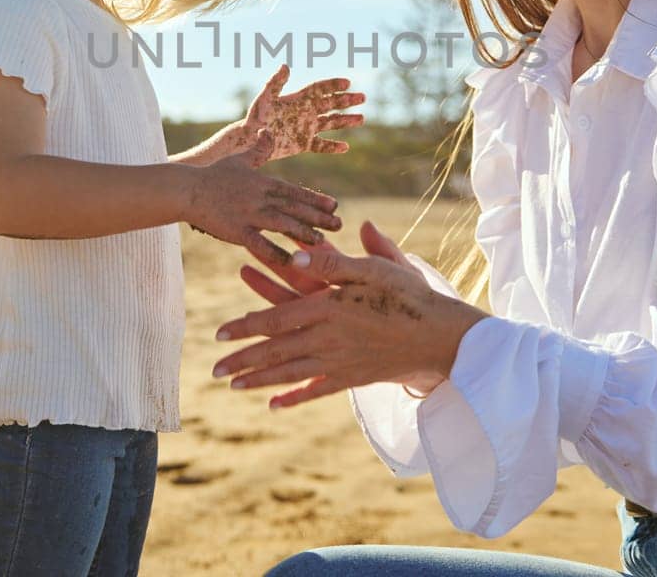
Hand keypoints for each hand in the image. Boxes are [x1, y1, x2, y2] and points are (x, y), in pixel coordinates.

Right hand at [185, 133, 342, 265]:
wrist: (187, 190)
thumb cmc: (213, 175)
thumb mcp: (238, 159)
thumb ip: (258, 149)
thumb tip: (268, 131)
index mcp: (263, 182)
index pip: (295, 191)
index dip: (316, 199)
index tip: (335, 205)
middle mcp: (260, 197)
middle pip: (294, 207)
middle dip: (318, 217)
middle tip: (339, 225)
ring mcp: (248, 214)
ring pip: (282, 223)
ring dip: (303, 233)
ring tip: (322, 242)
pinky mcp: (236, 231)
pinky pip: (259, 244)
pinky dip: (276, 253)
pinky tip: (292, 261)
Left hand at [213, 221, 486, 408]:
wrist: (441, 336)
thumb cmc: (408, 294)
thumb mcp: (373, 268)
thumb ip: (333, 261)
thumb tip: (295, 250)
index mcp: (329, 307)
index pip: (277, 318)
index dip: (247, 326)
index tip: (221, 334)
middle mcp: (329, 338)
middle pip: (277, 351)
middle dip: (243, 360)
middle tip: (215, 369)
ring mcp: (340, 361)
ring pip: (291, 373)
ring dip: (260, 380)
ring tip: (234, 384)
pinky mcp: (353, 377)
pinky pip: (317, 390)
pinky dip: (295, 397)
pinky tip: (275, 406)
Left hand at [242, 64, 364, 160]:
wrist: (250, 139)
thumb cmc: (255, 117)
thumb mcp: (265, 99)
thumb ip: (275, 83)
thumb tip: (285, 65)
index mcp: (298, 99)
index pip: (320, 89)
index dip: (333, 84)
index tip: (348, 82)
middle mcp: (305, 112)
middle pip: (331, 103)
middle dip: (347, 100)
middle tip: (363, 97)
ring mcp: (306, 127)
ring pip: (331, 122)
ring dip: (346, 120)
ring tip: (362, 118)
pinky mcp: (303, 143)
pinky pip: (322, 145)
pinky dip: (333, 147)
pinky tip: (345, 147)